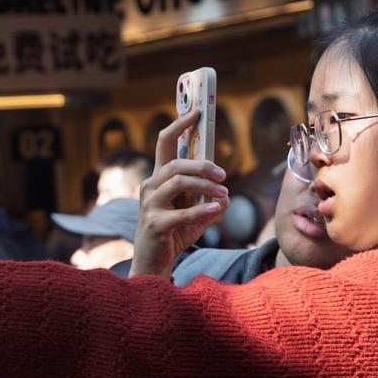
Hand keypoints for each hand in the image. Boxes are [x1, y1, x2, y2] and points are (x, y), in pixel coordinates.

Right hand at [129, 109, 229, 278]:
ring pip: (178, 182)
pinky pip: (181, 212)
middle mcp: (150, 187)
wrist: (154, 265)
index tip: (196, 112)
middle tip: (224, 176)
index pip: (165, 144)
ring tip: (224, 195)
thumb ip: (209, 203)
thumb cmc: (174, 235)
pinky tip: (218, 208)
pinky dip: (202, 209)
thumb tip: (227, 197)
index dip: (179, 125)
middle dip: (203, 165)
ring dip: (206, 187)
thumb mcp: (195, 216)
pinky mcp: (154, 224)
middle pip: (176, 163)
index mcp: (159, 179)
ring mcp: (149, 205)